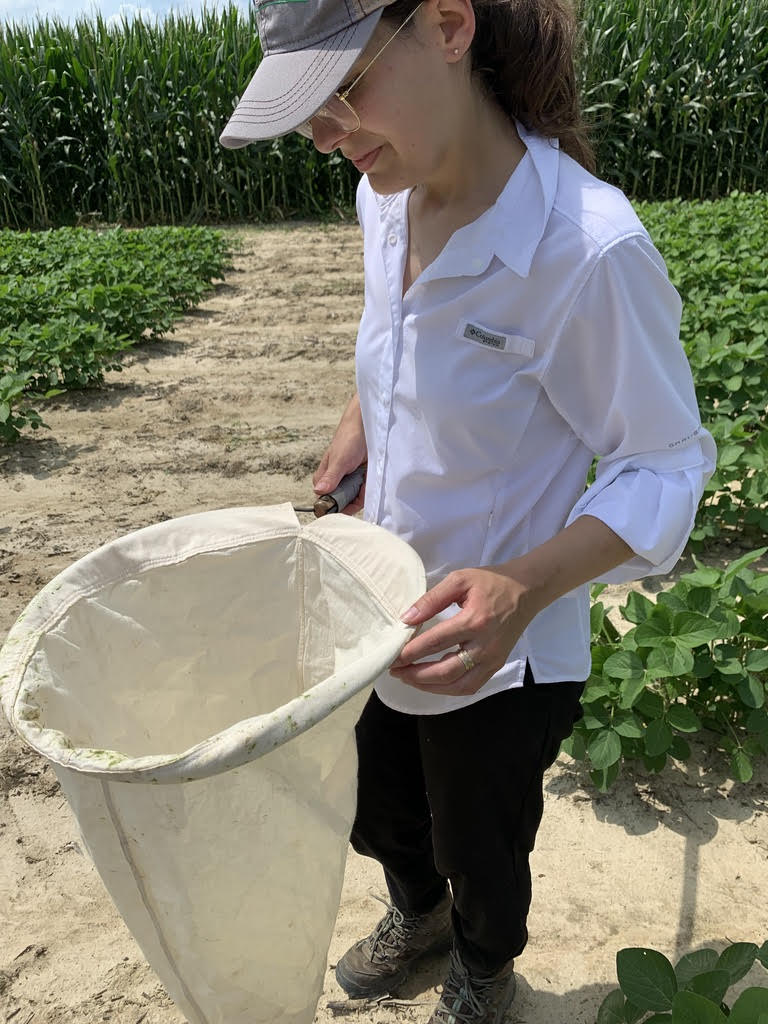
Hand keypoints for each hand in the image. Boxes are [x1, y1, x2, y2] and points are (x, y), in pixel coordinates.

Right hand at [313, 394, 366, 514]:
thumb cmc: (349, 438)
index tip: (340, 508)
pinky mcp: (362, 480)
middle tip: (357, 489)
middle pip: (340, 501)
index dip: (332, 506)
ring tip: (364, 480)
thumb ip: (330, 477)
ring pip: (353, 498)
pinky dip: (368, 491)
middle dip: (350, 500)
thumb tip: (318, 491)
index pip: (324, 499)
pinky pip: (364, 493)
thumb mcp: (339, 460)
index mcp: (324, 477)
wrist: (368, 425)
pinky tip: (369, 482)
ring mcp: (350, 481)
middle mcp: (336, 480)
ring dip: (361, 494)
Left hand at [390, 565, 538, 695]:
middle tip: (395, 671)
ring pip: (458, 686)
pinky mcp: (497, 665)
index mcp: (474, 621)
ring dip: (430, 687)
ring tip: (409, 679)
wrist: (526, 590)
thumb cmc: (491, 582)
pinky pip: (471, 686)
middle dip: (416, 675)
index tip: (393, 657)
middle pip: (445, 671)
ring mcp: (493, 659)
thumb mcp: (459, 580)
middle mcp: (485, 646)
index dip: (411, 652)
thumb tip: (406, 619)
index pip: (436, 643)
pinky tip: (433, 683)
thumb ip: (431, 600)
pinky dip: (449, 689)